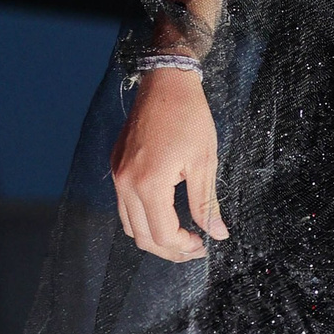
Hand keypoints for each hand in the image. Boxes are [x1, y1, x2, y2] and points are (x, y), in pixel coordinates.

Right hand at [112, 68, 227, 261]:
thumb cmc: (189, 118)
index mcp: (148, 183)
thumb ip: (206, 203)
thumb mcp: (205, 162)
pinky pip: (124, 206)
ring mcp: (117, 175)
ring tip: (181, 236)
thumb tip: (217, 234)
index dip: (183, 248)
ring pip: (129, 225)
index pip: (161, 234)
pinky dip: (142, 219)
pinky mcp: (116, 167)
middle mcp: (125, 183)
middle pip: (141, 237)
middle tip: (193, 248)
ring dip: (153, 237)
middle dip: (168, 249)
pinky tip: (165, 215)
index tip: (203, 245)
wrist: (165, 84)